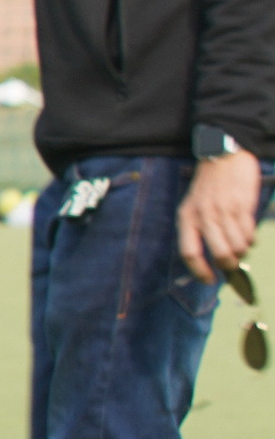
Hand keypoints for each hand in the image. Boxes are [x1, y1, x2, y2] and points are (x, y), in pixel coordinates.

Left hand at [182, 149, 260, 282]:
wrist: (224, 157)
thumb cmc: (208, 186)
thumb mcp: (194, 206)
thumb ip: (199, 230)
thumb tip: (212, 260)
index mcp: (186, 217)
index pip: (189, 253)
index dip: (200, 271)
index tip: (210, 280)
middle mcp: (203, 216)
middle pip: (219, 254)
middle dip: (229, 265)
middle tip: (233, 264)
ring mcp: (224, 211)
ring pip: (238, 246)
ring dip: (243, 251)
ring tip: (241, 245)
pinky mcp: (243, 206)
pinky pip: (249, 234)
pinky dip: (251, 239)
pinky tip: (248, 234)